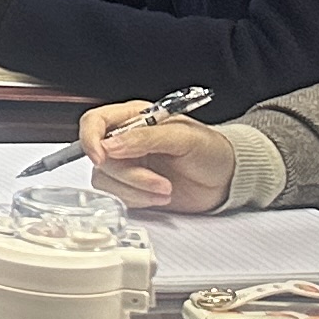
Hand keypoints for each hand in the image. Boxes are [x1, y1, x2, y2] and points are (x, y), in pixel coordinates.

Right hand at [80, 101, 235, 212]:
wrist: (227, 179)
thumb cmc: (211, 150)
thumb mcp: (183, 137)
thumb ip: (145, 138)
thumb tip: (110, 144)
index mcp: (135, 118)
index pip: (95, 121)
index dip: (91, 138)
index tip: (102, 157)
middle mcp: (126, 141)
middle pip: (100, 157)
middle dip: (130, 174)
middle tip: (159, 181)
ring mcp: (128, 165)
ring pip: (106, 179)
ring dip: (135, 189)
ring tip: (165, 189)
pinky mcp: (132, 188)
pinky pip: (117, 196)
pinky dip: (137, 200)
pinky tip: (160, 196)